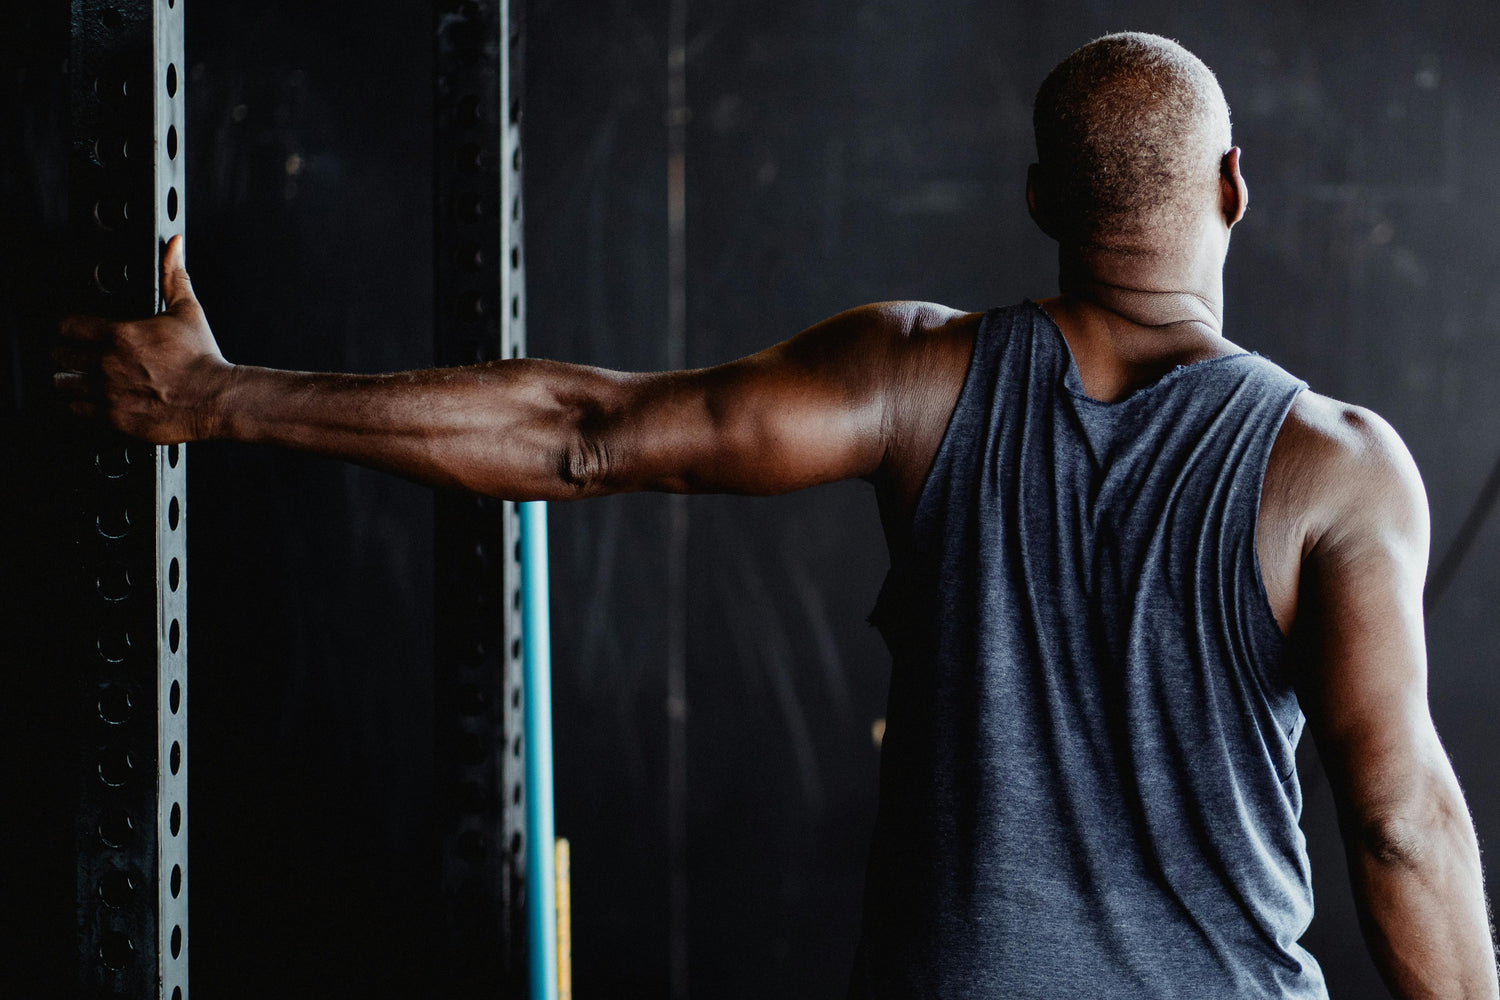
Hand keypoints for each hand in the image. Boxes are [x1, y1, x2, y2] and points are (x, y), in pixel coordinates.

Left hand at [54, 234, 233, 443]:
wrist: (217, 399)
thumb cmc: (203, 359)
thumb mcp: (188, 311)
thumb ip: (174, 276)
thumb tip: (175, 246)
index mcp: (120, 335)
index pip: (68, 327)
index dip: (67, 328)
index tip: (72, 331)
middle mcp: (108, 363)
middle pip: (60, 355)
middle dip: (65, 353)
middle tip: (72, 355)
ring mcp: (109, 392)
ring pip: (64, 383)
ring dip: (68, 379)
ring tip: (77, 378)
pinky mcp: (114, 418)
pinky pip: (78, 410)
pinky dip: (80, 404)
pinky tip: (91, 400)